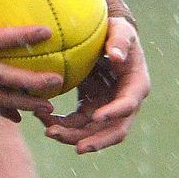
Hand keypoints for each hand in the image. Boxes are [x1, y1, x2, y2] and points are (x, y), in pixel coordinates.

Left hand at [38, 18, 149, 152]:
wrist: (104, 39)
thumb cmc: (115, 32)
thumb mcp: (120, 30)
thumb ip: (119, 40)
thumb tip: (116, 56)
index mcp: (135, 86)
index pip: (127, 105)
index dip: (113, 113)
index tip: (96, 116)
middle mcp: (123, 103)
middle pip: (113, 131)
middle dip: (95, 140)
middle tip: (76, 147)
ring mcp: (106, 109)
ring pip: (92, 133)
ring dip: (72, 136)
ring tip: (49, 132)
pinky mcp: (90, 109)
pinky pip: (76, 124)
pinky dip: (61, 124)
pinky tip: (43, 119)